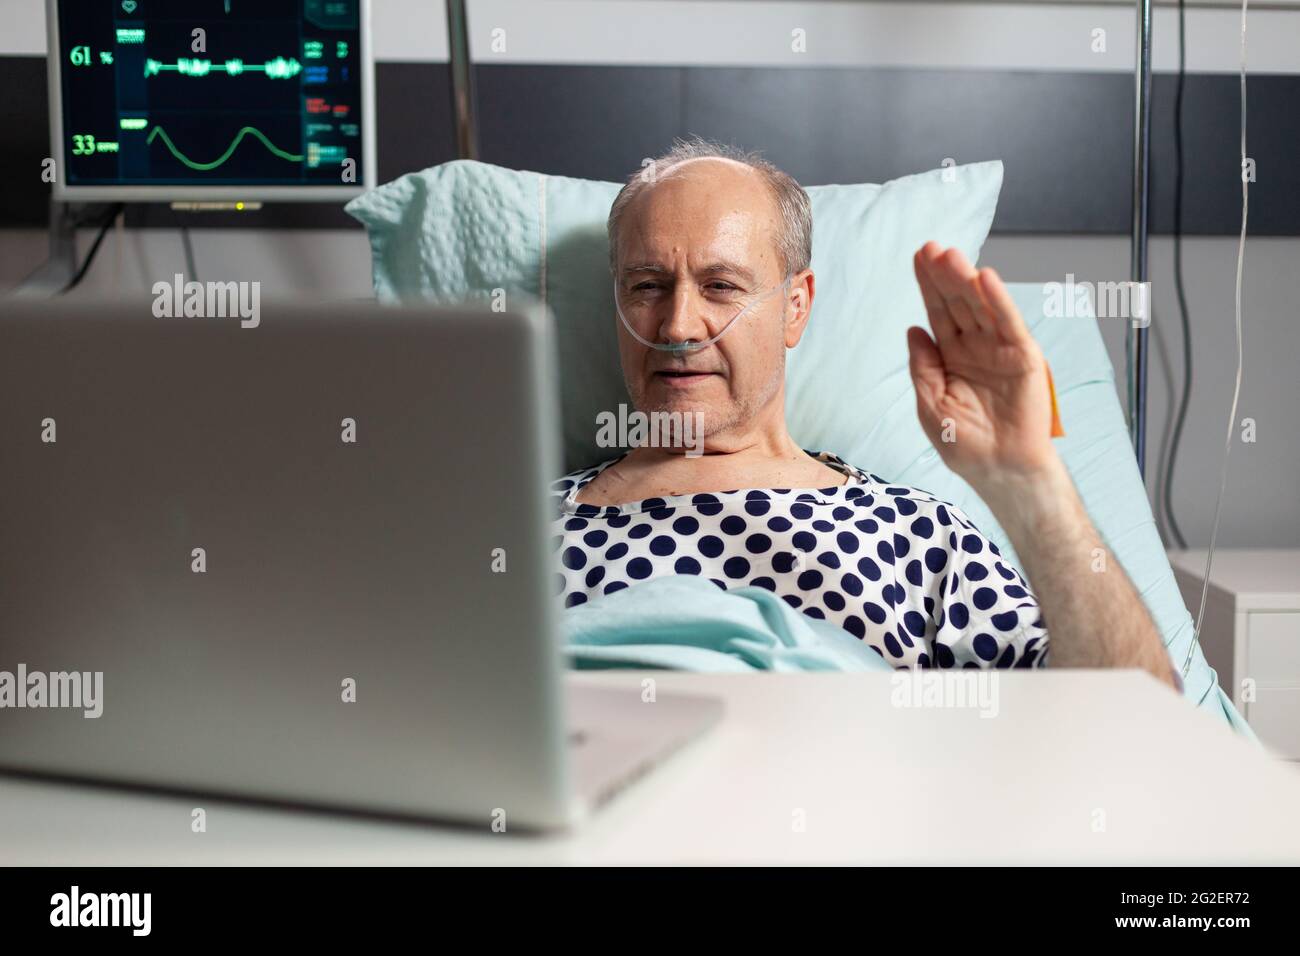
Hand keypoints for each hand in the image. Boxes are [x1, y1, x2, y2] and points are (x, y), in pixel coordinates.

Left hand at [906, 242, 1056, 489]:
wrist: (998, 469)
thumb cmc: (964, 442)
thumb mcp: (931, 403)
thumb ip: (923, 366)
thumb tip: (913, 329)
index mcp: (951, 355)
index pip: (937, 312)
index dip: (928, 286)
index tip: (918, 258)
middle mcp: (976, 346)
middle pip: (958, 302)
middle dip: (944, 276)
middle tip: (930, 249)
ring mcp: (999, 349)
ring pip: (981, 307)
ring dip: (967, 280)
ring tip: (950, 256)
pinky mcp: (1023, 357)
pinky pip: (1009, 324)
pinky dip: (998, 301)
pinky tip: (985, 279)